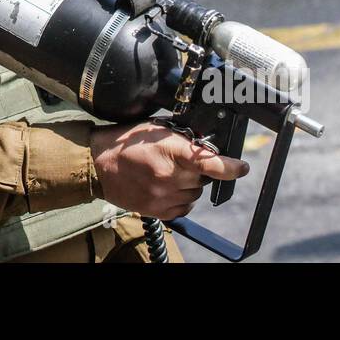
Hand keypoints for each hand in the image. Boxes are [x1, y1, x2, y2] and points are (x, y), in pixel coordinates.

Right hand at [89, 121, 249, 219]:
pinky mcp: (158, 210)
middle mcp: (169, 175)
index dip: (230, 167)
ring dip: (189, 184)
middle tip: (179, 161)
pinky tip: (166, 187)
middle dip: (197, 170)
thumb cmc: (125, 143)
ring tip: (168, 173)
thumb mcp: (155, 129)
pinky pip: (184, 207)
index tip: (242, 168)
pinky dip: (181, 198)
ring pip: (195, 194)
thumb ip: (181, 137)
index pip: (208, 162)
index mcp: (169, 150)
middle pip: (203, 178)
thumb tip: (204, 145)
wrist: (98, 165)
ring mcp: (163, 195)